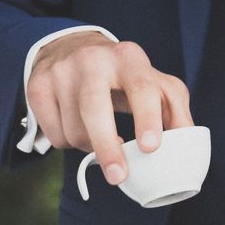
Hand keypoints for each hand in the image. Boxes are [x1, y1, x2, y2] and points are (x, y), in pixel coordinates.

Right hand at [28, 31, 193, 183]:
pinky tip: (76, 128)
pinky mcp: (38, 87)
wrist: (69, 48)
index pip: (140, 87)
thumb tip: (186, 143)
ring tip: (98, 136)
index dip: (146, 118)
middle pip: (94, 107)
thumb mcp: (153, 82)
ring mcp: (61, 73)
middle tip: (118, 177)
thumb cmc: (121, 75)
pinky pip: (55, 135)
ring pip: (74, 129)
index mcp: (128, 57)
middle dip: (107, 146)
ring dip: (89, 147)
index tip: (150, 147)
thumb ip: (174, 110)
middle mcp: (92, 60)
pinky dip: (68, 144)